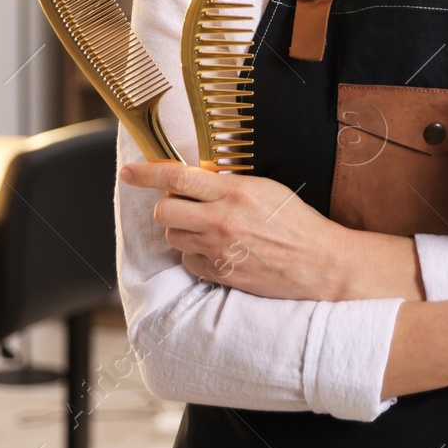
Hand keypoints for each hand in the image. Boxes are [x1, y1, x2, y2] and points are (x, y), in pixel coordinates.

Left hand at [119, 161, 422, 301]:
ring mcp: (218, 250)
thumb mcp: (265, 188)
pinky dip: (197, 255)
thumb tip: (193, 179)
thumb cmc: (296, 222)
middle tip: (188, 206)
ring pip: (174, 236)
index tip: (128, 172)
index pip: (177, 176)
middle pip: (164, 210)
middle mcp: (221, 220)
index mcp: (233, 191)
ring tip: (212, 230)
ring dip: (185, 231)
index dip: (146, 173)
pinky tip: (220, 251)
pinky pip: (188, 261)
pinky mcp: (220, 274)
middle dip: (169, 206)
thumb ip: (227, 183)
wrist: (319, 263)